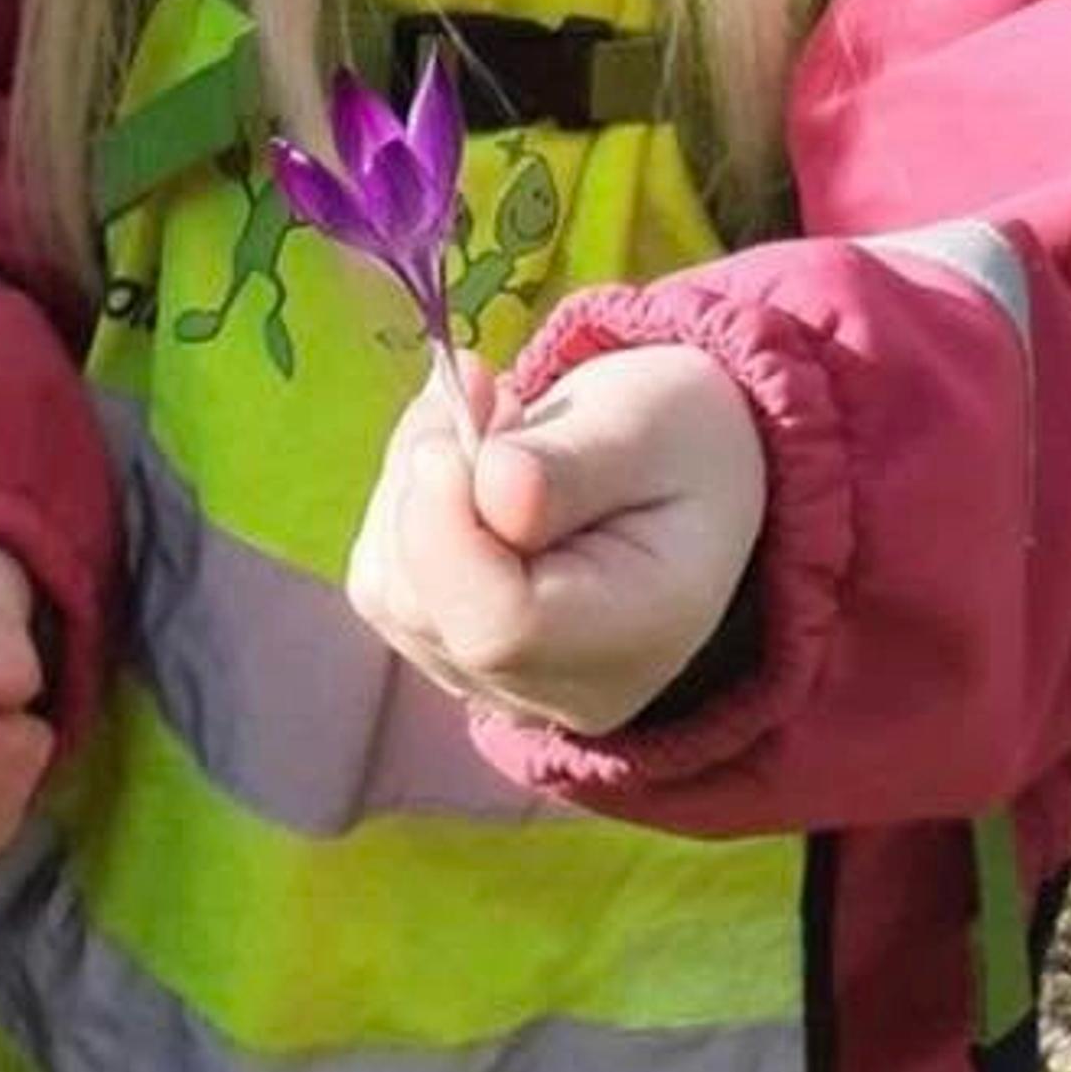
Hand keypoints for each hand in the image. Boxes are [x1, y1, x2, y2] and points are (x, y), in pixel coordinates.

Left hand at [346, 346, 767, 735]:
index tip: (470, 411)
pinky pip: (383, 579)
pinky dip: (402, 500)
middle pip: (426, 603)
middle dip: (427, 477)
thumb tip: (488, 485)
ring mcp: (498, 682)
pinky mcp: (451, 652)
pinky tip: (463, 458)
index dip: (448, 524)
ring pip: (388, 587)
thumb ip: (572, 463)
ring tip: (489, 415)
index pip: (499, 625)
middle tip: (484, 384)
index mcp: (638, 635)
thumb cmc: (682, 441)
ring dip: (409, 480)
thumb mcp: (651, 421)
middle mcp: (562, 687)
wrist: (687, 476)